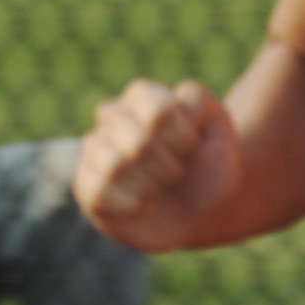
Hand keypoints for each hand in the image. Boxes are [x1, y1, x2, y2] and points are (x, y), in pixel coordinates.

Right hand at [72, 78, 241, 251]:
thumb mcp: (219, 128)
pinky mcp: (86, 182)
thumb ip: (197, 103)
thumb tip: (158, 108)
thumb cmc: (208, 165)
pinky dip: (127, 205)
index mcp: (143, 95)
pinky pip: (95, 192)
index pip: (158, 113)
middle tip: (178, 175)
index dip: (182, 140)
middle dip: (168, 169)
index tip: (193, 149)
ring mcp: (95, 149)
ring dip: (149, 187)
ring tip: (159, 191)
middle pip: (138, 144)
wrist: (201, 208)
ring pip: (112, 166)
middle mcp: (113, 115)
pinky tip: (143, 206)